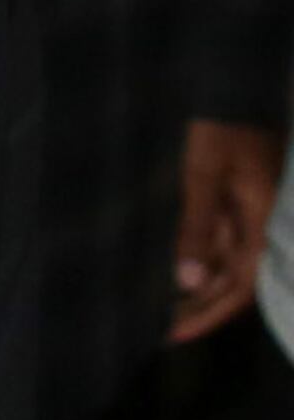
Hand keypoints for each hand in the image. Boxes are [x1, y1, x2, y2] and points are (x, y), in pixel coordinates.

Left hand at [175, 120, 284, 345]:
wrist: (232, 84)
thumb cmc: (219, 127)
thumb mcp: (202, 175)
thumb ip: (197, 226)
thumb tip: (188, 281)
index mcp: (260, 223)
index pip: (240, 286)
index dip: (209, 314)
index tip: (175, 335)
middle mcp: (259, 223)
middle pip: (234, 280)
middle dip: (200, 307)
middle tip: (161, 328)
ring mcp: (248, 210)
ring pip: (226, 261)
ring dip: (198, 284)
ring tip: (160, 304)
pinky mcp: (236, 197)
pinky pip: (220, 238)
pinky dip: (198, 256)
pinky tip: (171, 264)